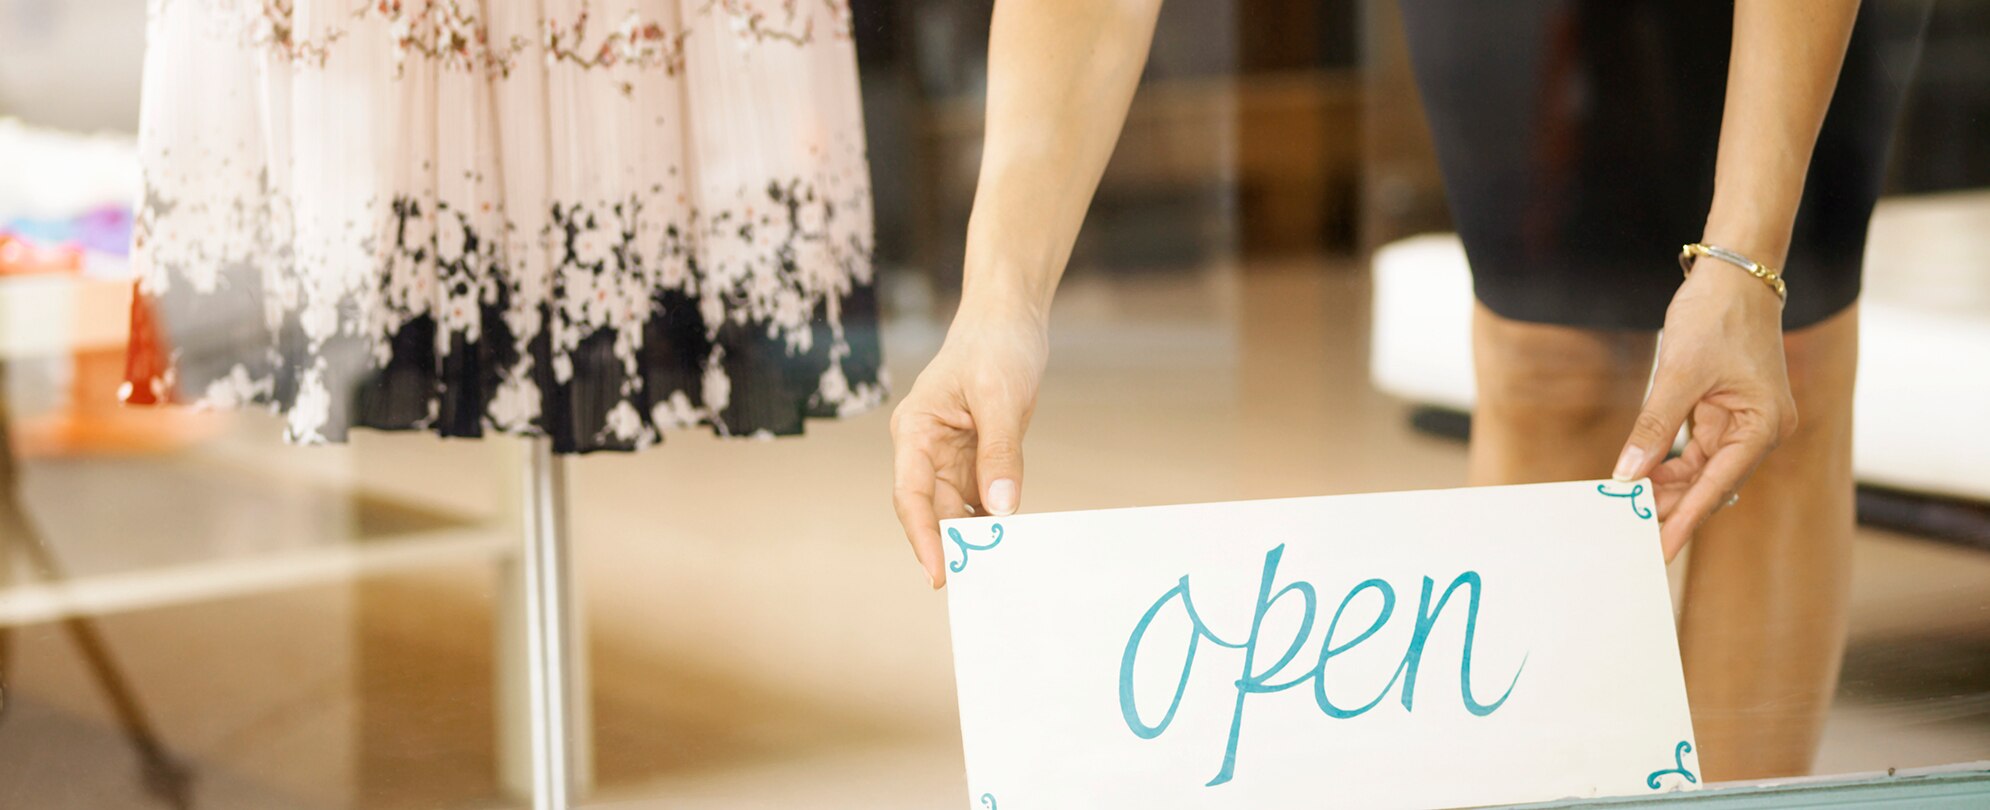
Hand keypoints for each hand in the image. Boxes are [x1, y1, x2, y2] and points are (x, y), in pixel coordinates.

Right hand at [891, 302, 1049, 587]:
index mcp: (915, 430)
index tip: (940, 574)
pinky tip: (1015, 540)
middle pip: (934, 512)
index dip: (923, 537)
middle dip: (956, 547)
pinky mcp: (977, 459)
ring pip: (959, 512)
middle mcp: (925, 450)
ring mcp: (951, 457)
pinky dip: (996, 520)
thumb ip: (1000, 453)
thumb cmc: (995, 345)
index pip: (911, 495)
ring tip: (1003, 568)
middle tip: (984, 583)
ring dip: (978, 538)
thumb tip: (1001, 510)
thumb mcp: (1000, 397)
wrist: (1009, 318)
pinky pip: (983, 500)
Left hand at [1614, 262, 1797, 559]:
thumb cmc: (1715, 316)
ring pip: (1702, 472)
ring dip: (1666, 488)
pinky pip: (1697, 452)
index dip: (1684, 522)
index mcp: (1764, 426)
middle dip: (1670, 508)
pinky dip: (1669, 465)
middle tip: (1628, 531)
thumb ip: (1653, 428)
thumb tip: (1626, 475)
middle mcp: (1761, 431)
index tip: (1657, 552)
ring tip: (1627, 506)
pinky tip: (1640, 476)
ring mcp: (1745, 423)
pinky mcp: (1727, 413)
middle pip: (1711, 485)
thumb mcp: (1677, 374)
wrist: (1733, 275)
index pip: (1717, 487)